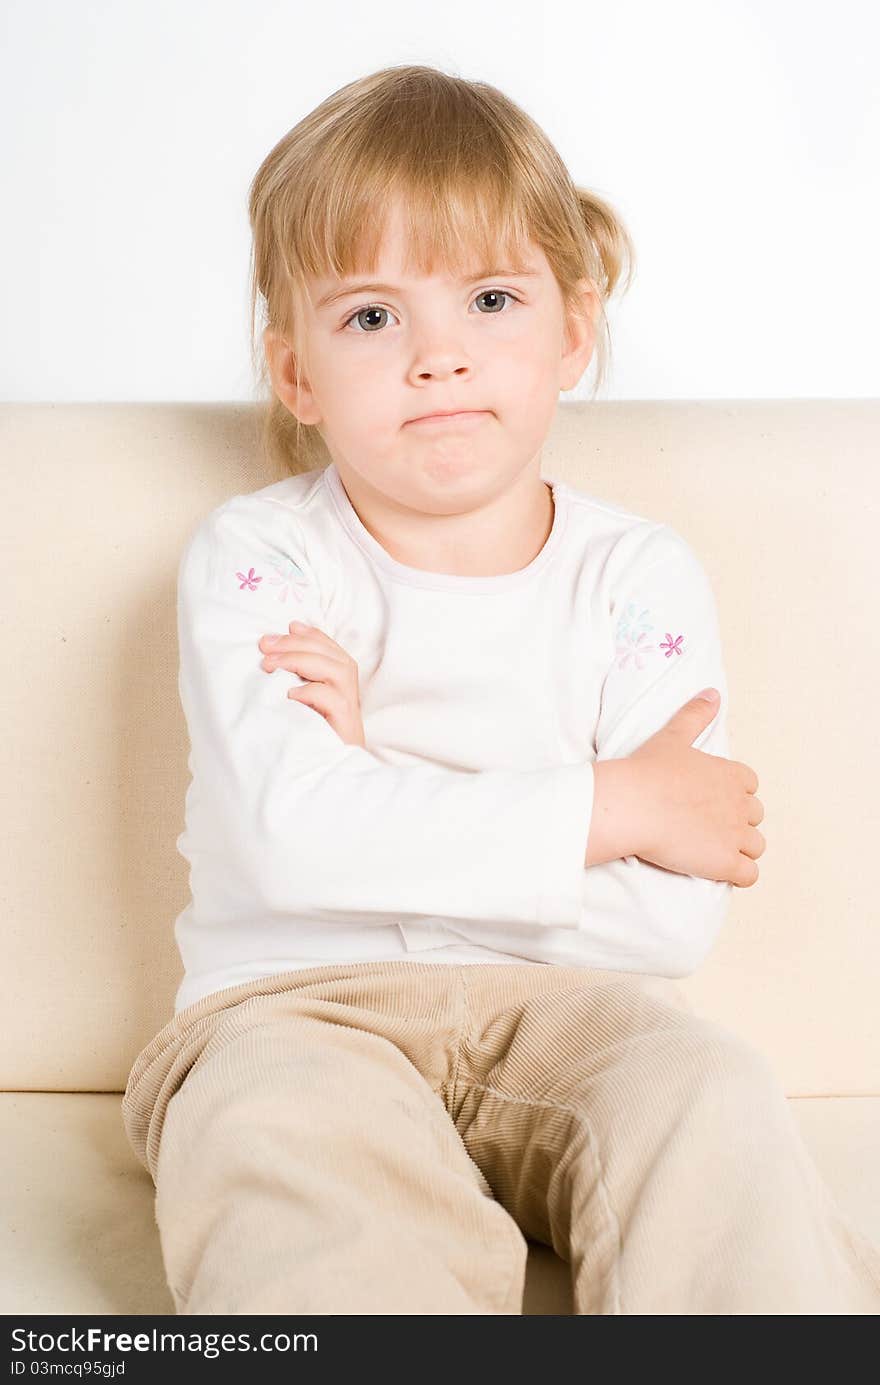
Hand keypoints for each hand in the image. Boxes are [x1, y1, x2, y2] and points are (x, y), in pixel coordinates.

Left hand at [257, 622, 365, 747]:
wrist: (324, 789)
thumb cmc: (306, 751)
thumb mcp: (297, 715)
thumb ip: (292, 691)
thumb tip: (269, 662)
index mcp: (340, 692)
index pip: (334, 653)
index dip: (314, 636)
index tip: (289, 625)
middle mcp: (349, 700)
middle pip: (336, 658)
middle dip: (299, 644)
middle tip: (265, 644)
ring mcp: (350, 715)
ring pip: (340, 672)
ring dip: (303, 660)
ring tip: (271, 664)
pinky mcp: (346, 730)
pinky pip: (336, 701)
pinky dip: (312, 692)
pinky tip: (290, 695)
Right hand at [625, 691, 765, 887]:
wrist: (632, 805)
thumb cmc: (648, 771)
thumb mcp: (674, 736)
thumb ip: (696, 715)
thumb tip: (712, 693)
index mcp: (733, 775)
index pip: (750, 787)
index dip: (731, 796)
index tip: (707, 801)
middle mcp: (741, 805)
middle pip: (754, 818)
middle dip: (735, 823)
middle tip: (703, 827)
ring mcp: (736, 836)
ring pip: (755, 847)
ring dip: (738, 850)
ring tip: (709, 850)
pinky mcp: (726, 863)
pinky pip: (749, 874)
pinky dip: (738, 874)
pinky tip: (715, 870)